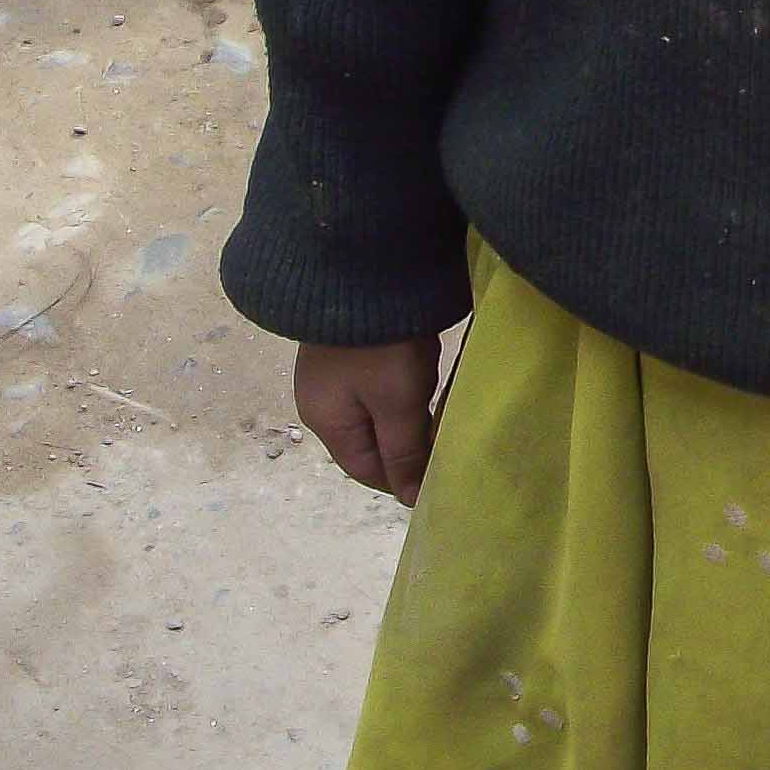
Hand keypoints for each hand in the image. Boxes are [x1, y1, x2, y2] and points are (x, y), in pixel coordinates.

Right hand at [294, 335, 444, 506]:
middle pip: (368, 443)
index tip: (439, 479)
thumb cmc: (381, 348)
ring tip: (441, 420)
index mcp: (326, 421)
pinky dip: (402, 395)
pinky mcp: (351, 350)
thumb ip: (403, 452)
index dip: (401, 481)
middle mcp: (322, 402)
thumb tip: (408, 498)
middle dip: (405, 451)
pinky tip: (425, 387)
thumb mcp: (397, 404)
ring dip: (406, 422)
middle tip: (447, 448)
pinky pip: (377, 388)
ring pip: (375, 415)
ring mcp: (333, 374)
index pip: (365, 471)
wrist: (366, 271)